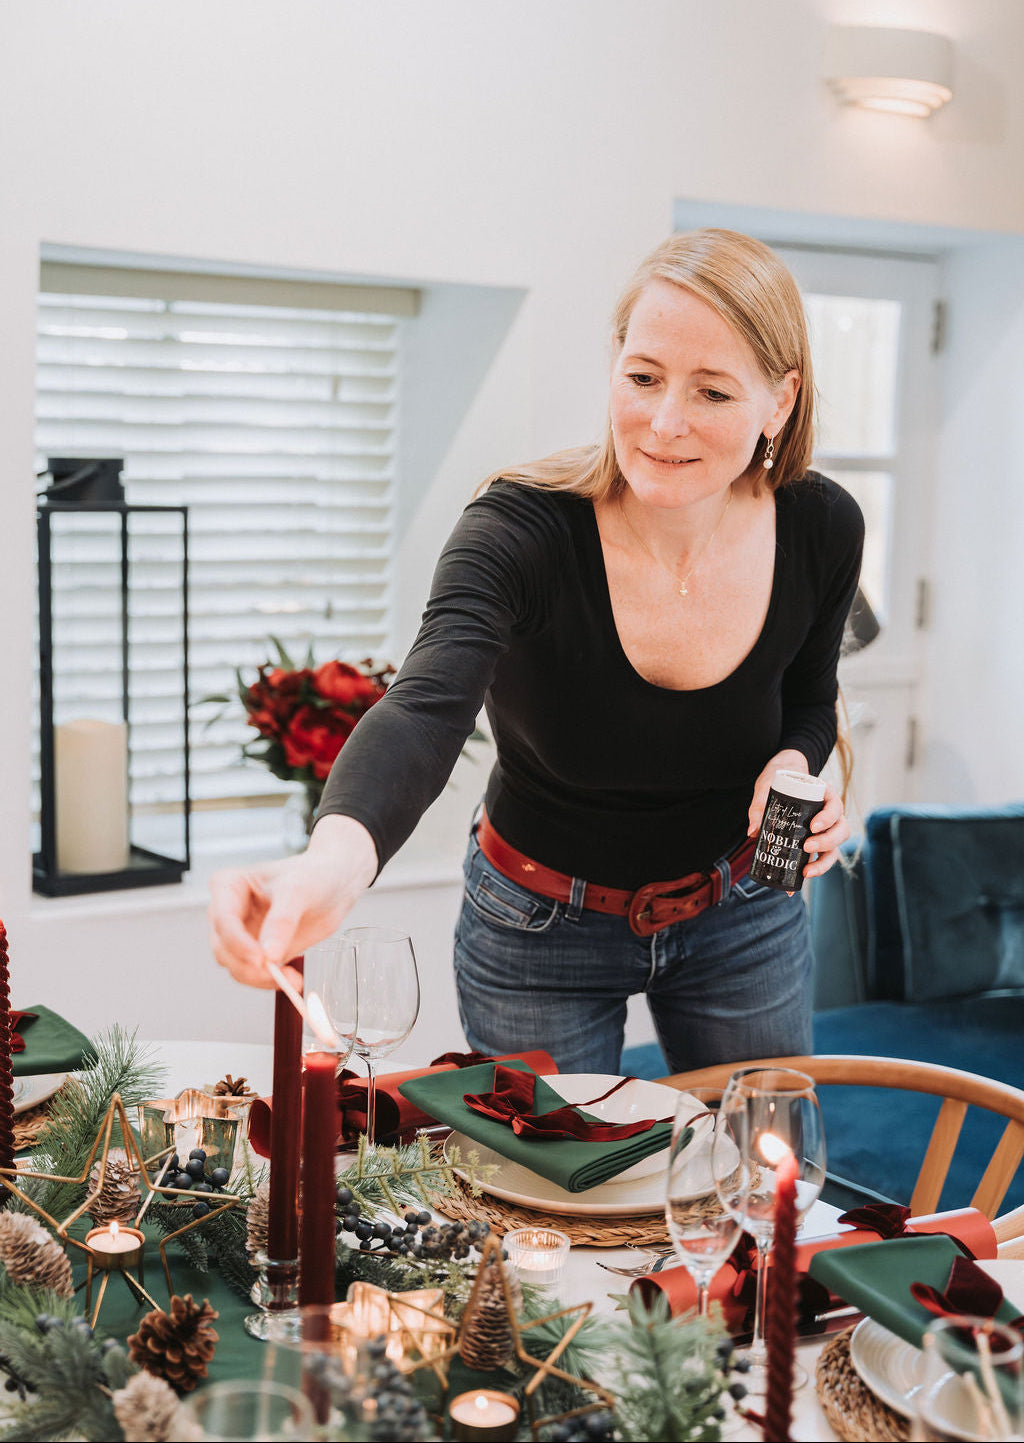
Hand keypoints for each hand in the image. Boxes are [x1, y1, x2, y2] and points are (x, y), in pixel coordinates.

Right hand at [207, 814, 377, 988]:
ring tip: (293, 979)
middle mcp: (227, 911)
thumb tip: (268, 955)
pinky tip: (292, 978)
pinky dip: (270, 981)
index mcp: (228, 886)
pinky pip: (253, 974)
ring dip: (260, 978)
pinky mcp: (255, 951)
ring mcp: (240, 934)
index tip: (260, 959)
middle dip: (249, 966)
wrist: (334, 885)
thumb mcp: (298, 892)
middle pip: (224, 948)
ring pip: (235, 966)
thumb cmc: (313, 875)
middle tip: (279, 976)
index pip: (223, 919)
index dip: (238, 943)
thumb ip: (282, 921)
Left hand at [747, 749, 849, 882]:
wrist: (783, 778)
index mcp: (825, 795)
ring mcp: (827, 830)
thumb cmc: (779, 781)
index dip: (828, 818)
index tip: (813, 826)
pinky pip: (822, 858)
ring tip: (806, 871)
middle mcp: (831, 814)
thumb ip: (759, 805)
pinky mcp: (817, 843)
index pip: (835, 807)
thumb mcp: (767, 786)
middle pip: (841, 830)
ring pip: (836, 848)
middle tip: (806, 846)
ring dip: (824, 862)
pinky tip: (798, 882)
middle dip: (827, 842)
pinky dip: (812, 871)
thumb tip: (753, 831)